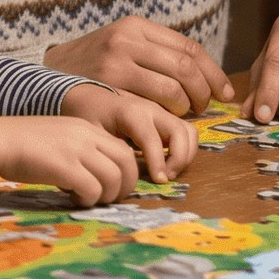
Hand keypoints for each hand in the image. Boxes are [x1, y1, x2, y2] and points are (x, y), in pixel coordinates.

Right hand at [0, 113, 139, 206]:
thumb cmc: (22, 142)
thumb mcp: (59, 137)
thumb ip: (81, 149)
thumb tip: (96, 175)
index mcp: (87, 128)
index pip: (124, 150)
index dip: (127, 173)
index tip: (115, 187)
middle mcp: (87, 136)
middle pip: (127, 164)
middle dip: (125, 187)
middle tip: (109, 199)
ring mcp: (78, 151)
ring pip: (114, 179)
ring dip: (105, 196)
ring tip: (88, 199)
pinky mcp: (66, 167)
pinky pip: (93, 189)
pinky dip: (88, 200)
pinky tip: (72, 198)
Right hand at [41, 16, 232, 114]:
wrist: (45, 75)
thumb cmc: (91, 65)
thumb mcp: (120, 44)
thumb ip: (154, 52)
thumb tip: (202, 74)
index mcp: (135, 25)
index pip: (189, 47)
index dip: (213, 73)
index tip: (223, 92)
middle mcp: (127, 39)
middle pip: (185, 67)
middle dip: (203, 91)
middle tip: (203, 107)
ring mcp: (115, 63)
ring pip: (172, 87)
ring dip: (184, 106)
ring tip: (180, 113)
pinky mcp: (107, 87)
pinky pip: (150, 103)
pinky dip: (164, 114)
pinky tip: (162, 119)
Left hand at [61, 83, 196, 185]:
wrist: (90, 97)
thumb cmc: (89, 116)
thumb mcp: (92, 133)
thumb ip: (109, 150)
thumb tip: (126, 172)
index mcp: (131, 113)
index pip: (152, 139)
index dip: (159, 162)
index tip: (159, 181)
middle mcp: (151, 109)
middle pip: (180, 132)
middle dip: (180, 158)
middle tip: (166, 177)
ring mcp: (161, 112)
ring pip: (189, 131)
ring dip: (186, 154)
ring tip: (169, 172)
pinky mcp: (166, 117)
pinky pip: (186, 131)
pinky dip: (186, 148)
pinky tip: (169, 162)